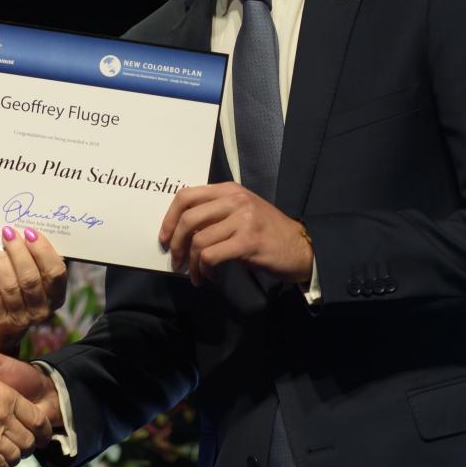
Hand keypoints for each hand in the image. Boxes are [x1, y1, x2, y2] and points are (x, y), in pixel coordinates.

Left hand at [0, 227, 66, 349]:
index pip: (56, 273)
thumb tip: (26, 232)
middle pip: (31, 278)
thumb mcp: (39, 281)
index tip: (31, 233)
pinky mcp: (0, 318)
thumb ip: (38, 261)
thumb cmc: (24, 293)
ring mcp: (20, 317)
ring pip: (10, 285)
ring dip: (2, 261)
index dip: (43, 251)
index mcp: (57, 295)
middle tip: (9, 233)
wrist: (4, 324)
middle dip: (18, 252)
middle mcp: (42, 309)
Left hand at [159, 182, 313, 286]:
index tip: (164, 237)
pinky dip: (205, 269)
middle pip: (189, 218)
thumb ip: (214, 214)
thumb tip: (180, 232)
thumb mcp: (241, 213)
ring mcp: (243, 219)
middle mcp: (235, 200)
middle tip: (176, 261)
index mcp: (229, 190)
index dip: (169, 218)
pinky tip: (209, 276)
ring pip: (199, 240)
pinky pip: (212, 256)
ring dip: (191, 263)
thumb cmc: (267, 233)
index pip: (186, 196)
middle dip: (176, 243)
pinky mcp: (249, 241)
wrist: (301, 248)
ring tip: (194, 274)